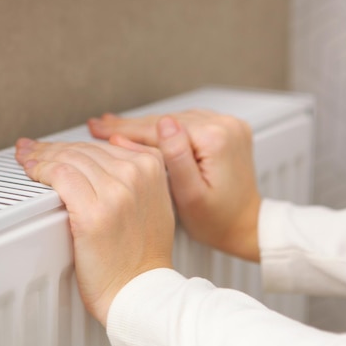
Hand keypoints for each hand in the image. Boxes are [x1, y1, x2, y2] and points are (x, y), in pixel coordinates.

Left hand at [15, 138, 174, 325]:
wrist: (139, 290)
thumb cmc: (143, 255)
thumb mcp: (156, 202)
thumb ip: (140, 172)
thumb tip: (115, 143)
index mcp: (151, 168)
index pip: (101, 145)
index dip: (71, 144)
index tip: (53, 146)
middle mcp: (135, 175)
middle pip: (82, 149)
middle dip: (52, 147)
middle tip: (31, 149)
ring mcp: (115, 192)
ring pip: (69, 158)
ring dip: (41, 155)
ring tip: (25, 157)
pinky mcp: (93, 212)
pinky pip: (60, 175)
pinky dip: (40, 169)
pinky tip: (31, 170)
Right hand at [88, 110, 261, 261]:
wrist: (246, 226)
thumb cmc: (218, 220)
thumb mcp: (190, 195)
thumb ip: (175, 157)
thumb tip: (162, 124)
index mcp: (216, 138)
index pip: (158, 129)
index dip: (125, 130)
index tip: (99, 128)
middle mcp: (225, 126)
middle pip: (166, 121)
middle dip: (131, 125)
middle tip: (99, 124)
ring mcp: (228, 125)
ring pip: (175, 119)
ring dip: (145, 125)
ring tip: (114, 127)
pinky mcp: (226, 130)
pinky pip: (188, 122)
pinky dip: (165, 127)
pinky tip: (146, 129)